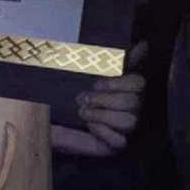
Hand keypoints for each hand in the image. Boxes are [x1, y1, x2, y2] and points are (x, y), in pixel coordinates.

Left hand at [51, 41, 146, 156]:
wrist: (46, 118)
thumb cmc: (69, 93)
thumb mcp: (84, 72)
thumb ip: (113, 57)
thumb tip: (142, 43)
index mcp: (125, 88)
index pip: (139, 83)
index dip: (118, 83)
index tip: (95, 84)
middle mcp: (131, 108)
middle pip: (133, 102)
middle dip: (105, 99)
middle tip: (81, 98)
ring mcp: (126, 128)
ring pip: (129, 121)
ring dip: (102, 115)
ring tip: (82, 112)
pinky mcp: (116, 146)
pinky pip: (120, 142)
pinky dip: (103, 132)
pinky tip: (89, 127)